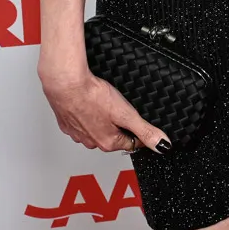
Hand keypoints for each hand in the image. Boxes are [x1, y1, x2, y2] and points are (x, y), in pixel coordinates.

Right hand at [40, 66, 170, 153]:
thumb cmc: (92, 96)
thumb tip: (162, 145)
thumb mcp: (126, 113)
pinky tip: (90, 103)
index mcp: (108, 143)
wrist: (66, 84)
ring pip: (98, 129)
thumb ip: (145, 130)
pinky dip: (88, 114)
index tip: (141, 122)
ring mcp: (77, 133)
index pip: (132, 143)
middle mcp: (91, 142)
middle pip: (115, 136)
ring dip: (104, 119)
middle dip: (121, 125)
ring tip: (105, 103)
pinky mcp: (67, 123)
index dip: (140, 131)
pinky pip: (82, 122)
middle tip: (120, 108)